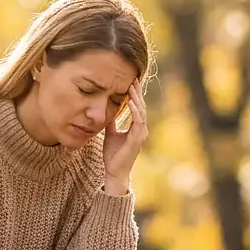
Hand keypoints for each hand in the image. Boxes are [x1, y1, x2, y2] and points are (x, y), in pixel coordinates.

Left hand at [102, 82, 146, 196]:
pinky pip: (138, 121)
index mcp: (136, 128)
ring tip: (132, 86)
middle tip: (134, 78)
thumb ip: (112, 122)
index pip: (137, 107)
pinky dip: (134, 110)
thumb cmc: (113, 154)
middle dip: (137, 92)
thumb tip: (108, 111)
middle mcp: (141, 129)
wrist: (114, 171)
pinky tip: (129, 101)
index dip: (134, 94)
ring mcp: (141, 134)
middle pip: (141, 106)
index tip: (130, 81)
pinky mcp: (138, 139)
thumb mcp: (110, 133)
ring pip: (141, 111)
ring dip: (136, 98)